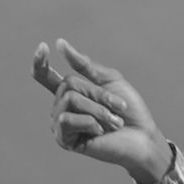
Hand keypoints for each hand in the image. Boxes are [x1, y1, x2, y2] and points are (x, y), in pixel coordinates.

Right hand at [32, 39, 170, 183]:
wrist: (143, 137)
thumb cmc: (129, 111)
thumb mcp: (110, 81)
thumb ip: (86, 65)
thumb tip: (60, 44)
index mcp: (71, 93)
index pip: (45, 77)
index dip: (40, 62)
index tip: (43, 46)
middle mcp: (61, 107)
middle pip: (68, 84)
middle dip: (98, 93)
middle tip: (118, 107)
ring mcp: (61, 124)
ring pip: (69, 100)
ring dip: (98, 108)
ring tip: (114, 121)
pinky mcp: (64, 139)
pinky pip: (66, 119)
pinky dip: (90, 122)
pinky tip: (100, 132)